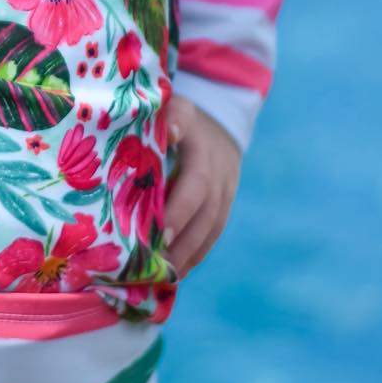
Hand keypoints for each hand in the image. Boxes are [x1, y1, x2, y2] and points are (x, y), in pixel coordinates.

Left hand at [161, 90, 241, 279]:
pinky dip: (197, 254)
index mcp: (201, 147)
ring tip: (164, 276)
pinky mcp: (226, 203)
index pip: (195, 181)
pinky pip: (214, 232)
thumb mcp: (174, 106)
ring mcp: (225, 189)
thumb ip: (171, 116)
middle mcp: (218, 171)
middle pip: (204, 211)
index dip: (180, 207)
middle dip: (182, 239)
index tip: (159, 230)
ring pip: (211, 226)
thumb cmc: (179, 114)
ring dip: (189, 253)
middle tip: (156, 263)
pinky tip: (178, 273)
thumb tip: (171, 130)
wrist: (218, 120)